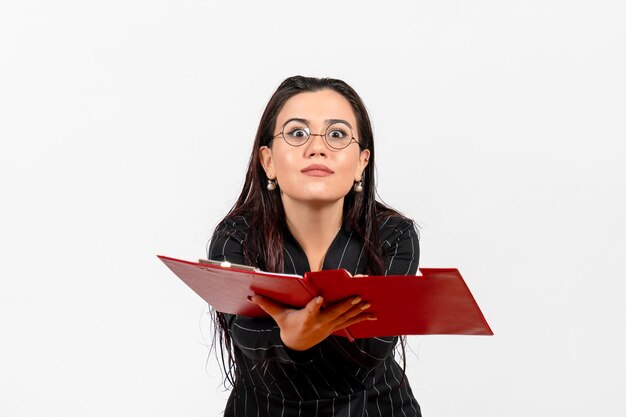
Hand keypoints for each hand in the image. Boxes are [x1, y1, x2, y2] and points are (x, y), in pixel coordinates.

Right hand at [249, 294, 375, 350]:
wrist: (297, 345)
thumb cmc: (288, 326)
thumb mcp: (278, 317)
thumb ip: (268, 305)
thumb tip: (252, 295)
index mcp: (305, 318)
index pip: (310, 311)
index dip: (314, 306)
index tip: (319, 299)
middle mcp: (319, 323)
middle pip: (334, 313)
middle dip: (346, 305)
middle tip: (357, 297)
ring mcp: (329, 327)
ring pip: (345, 318)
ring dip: (358, 311)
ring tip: (368, 304)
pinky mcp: (335, 328)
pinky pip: (350, 322)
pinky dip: (362, 318)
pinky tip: (373, 315)